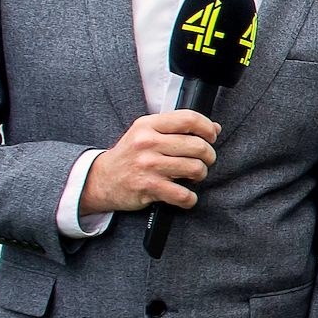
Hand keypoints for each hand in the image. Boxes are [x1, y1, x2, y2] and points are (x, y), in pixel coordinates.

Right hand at [80, 110, 221, 213]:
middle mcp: (148, 142)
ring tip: (192, 176)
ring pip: (196, 168)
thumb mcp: (148, 133)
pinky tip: (184, 195)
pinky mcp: (149, 187)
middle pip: (198, 146)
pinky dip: (190, 199)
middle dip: (208, 156)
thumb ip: (179, 128)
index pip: (190, 119)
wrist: (101, 180)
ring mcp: (148, 165)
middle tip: (203, 161)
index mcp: (148, 125)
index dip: (208, 128)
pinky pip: (184, 194)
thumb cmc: (130, 155)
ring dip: (200, 175)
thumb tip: (215, 128)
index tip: (211, 137)